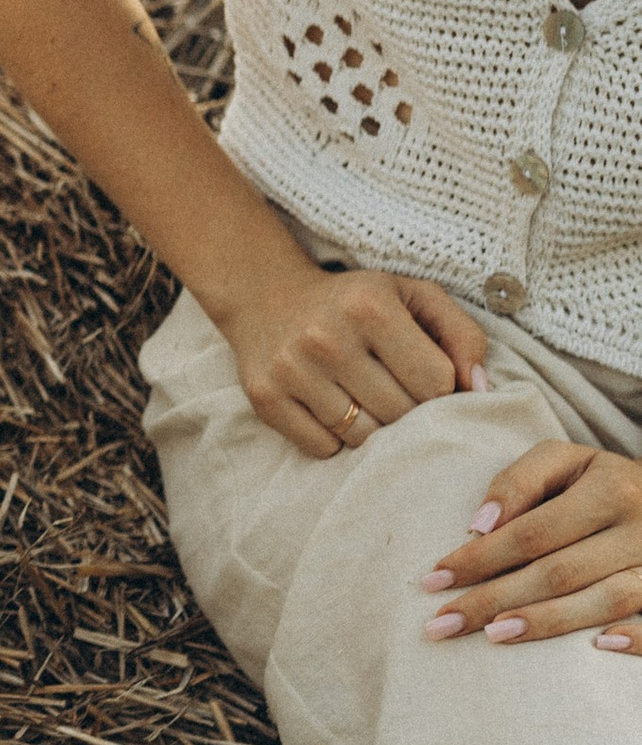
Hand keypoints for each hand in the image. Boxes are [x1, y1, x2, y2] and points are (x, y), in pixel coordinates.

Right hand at [214, 259, 488, 459]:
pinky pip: (322, 448)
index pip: (435, 382)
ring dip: (374, 428)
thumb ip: (462, 335)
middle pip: (400, 414)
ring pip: (362, 437)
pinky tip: (331, 409)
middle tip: (397, 392)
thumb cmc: (357, 300)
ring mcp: (291, 370)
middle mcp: (326, 337)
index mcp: (370, 306)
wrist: (266, 295)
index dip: (441, 389)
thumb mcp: (415, 297)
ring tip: (365, 400)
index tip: (426, 379)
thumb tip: (480, 389)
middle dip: (409, 411)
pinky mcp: (264, 398)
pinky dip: (335, 439)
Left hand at [422, 442, 641, 648]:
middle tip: (443, 624)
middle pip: (560, 572)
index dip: (481, 558)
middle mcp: (640, 529)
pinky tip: (598, 648)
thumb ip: (519, 482)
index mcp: (609, 489)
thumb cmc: (597, 481)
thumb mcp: (562, 462)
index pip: (534, 532)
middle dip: (495, 599)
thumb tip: (480, 526)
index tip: (435, 580)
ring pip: (606, 600)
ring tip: (492, 636)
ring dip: (547, 623)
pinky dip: (637, 639)